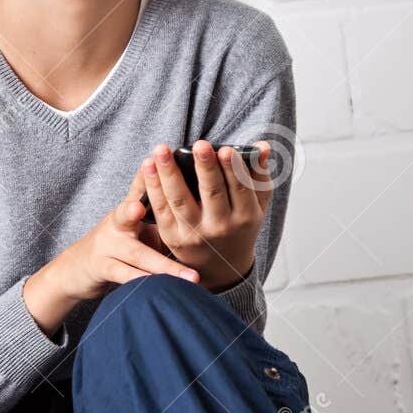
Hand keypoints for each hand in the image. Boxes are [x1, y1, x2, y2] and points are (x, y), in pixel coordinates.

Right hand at [22, 164, 201, 334]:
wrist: (78, 267)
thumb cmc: (118, 241)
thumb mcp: (132, 218)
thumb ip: (153, 203)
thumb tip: (186, 181)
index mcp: (126, 209)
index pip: (136, 189)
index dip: (144, 177)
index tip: (149, 161)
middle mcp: (115, 225)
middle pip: (125, 214)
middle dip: (132, 209)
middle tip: (138, 206)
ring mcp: (107, 248)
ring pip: (137, 256)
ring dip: (165, 267)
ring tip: (191, 276)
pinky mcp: (103, 270)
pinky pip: (128, 278)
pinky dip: (146, 283)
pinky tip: (163, 290)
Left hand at [139, 139, 272, 291]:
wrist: (220, 266)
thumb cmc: (238, 227)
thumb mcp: (257, 205)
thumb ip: (259, 174)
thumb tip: (263, 145)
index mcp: (245, 217)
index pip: (240, 189)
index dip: (233, 170)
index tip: (225, 149)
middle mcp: (220, 227)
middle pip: (212, 194)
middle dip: (205, 168)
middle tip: (199, 145)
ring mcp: (194, 234)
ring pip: (180, 200)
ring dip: (169, 173)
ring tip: (162, 150)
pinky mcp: (172, 237)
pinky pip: (161, 209)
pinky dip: (153, 187)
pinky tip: (148, 166)